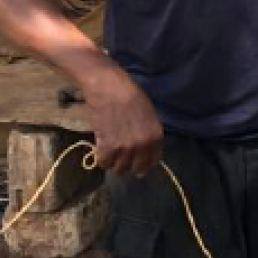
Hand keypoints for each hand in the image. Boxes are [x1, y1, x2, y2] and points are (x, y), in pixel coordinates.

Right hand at [78, 60, 162, 176]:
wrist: (110, 88)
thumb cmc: (130, 96)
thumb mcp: (149, 115)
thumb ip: (149, 135)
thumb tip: (146, 151)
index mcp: (156, 137)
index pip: (152, 162)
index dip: (143, 164)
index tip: (135, 161)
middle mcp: (143, 146)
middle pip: (135, 169)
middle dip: (128, 164)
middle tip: (120, 154)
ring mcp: (125, 149)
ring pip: (118, 169)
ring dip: (114, 161)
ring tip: (110, 148)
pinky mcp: (108, 148)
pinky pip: (104, 163)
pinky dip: (101, 157)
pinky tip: (101, 145)